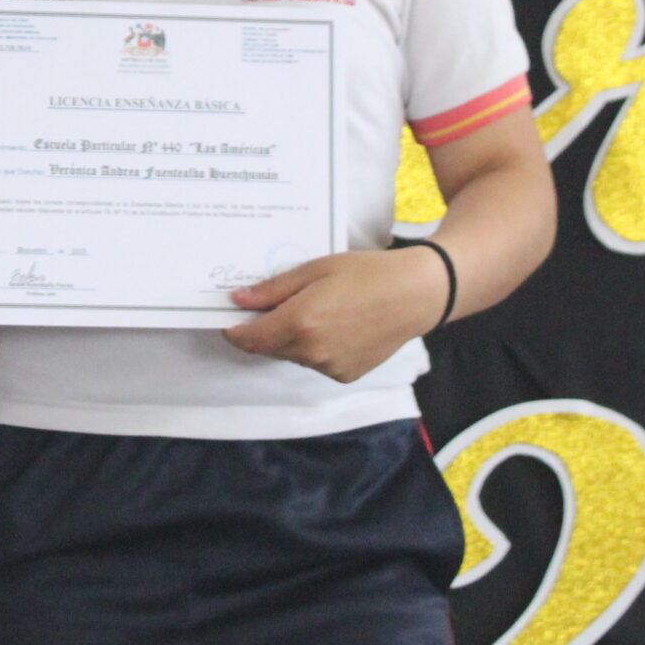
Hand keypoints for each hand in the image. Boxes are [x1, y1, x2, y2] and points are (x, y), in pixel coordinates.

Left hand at [220, 247, 449, 382]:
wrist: (414, 295)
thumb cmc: (366, 273)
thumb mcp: (314, 270)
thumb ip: (273, 289)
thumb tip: (238, 300)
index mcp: (300, 323)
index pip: (249, 338)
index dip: (234, 330)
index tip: (229, 318)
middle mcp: (312, 351)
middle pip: (268, 347)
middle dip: (263, 329)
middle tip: (274, 304)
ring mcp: (330, 367)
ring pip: (292, 355)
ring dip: (290, 338)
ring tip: (314, 309)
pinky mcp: (345, 375)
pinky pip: (316, 362)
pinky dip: (314, 347)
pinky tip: (334, 325)